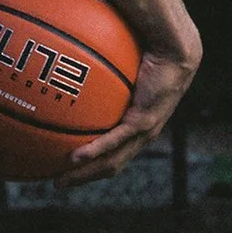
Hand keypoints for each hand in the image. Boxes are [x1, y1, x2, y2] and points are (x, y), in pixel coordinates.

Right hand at [60, 42, 199, 188]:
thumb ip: (99, 69)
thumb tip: (71, 58)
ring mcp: (144, 131)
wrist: (175, 50)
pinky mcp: (143, 121)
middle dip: (83, 177)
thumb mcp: (118, 66)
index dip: (91, 166)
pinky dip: (95, 151)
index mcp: (137, 128)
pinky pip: (115, 140)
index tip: (67, 169)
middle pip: (109, 166)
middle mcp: (141, 135)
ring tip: (62, 180)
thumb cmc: (147, 52)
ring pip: (112, 161)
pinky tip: (75, 158)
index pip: (113, 155)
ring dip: (86, 173)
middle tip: (57, 183)